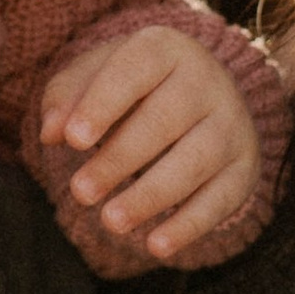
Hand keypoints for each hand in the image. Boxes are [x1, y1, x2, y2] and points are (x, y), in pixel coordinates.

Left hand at [37, 26, 259, 258]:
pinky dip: (189, 224)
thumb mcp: (94, 77)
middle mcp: (207, 81)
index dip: (103, 104)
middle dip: (120, 159)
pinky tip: (156, 244)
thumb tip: (51, 131)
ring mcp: (231, 124)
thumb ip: (65, 97)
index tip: (73, 141)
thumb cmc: (132, 87)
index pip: (135, 70)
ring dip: (151, 195)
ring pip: (195, 161)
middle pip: (164, 120)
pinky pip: (220, 198)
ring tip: (110, 222)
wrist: (202, 95)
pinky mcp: (243, 167)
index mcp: (165, 49)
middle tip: (80, 193)